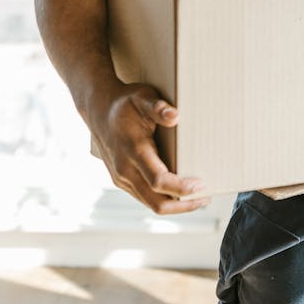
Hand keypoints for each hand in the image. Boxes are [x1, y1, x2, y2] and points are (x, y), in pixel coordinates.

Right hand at [88, 81, 208, 214]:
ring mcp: (122, 179)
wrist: (98, 111)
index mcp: (132, 150)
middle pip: (157, 202)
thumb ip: (157, 106)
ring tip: (199, 198)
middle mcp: (124, 170)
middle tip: (205, 197)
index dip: (181, 187)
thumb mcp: (142, 97)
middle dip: (183, 204)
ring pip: (152, 204)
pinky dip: (165, 200)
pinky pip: (146, 198)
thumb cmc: (125, 104)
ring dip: (176, 205)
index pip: (158, 180)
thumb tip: (174, 116)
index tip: (200, 185)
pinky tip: (181, 193)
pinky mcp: (123, 182)